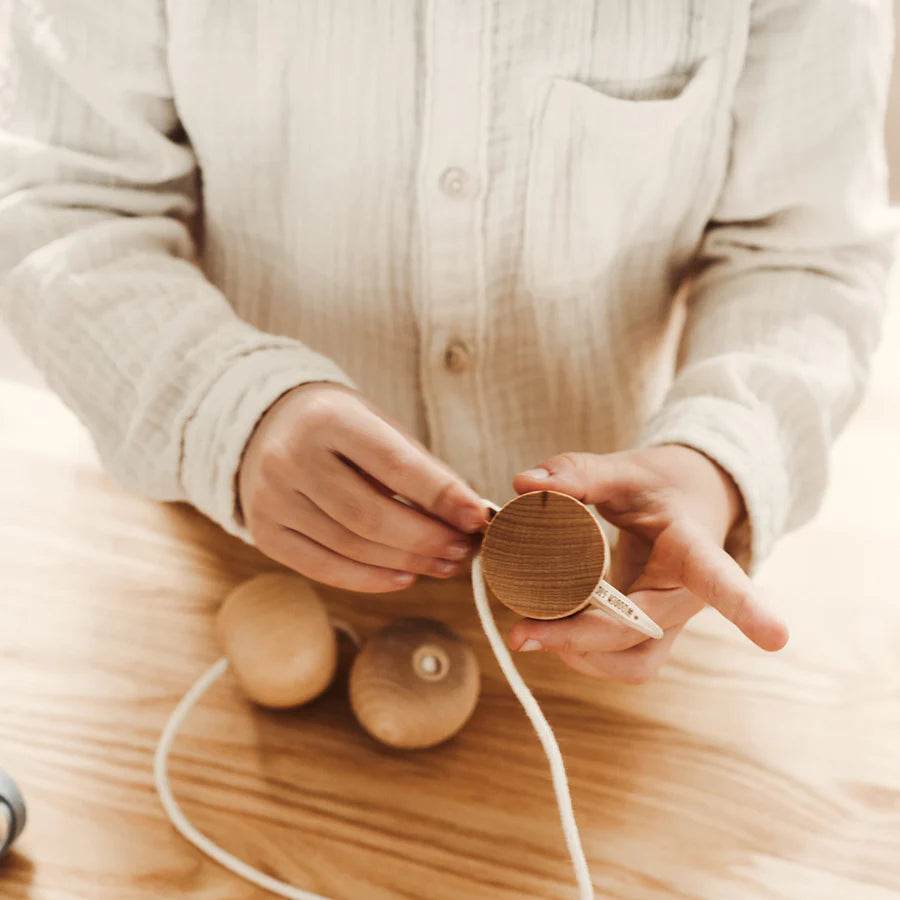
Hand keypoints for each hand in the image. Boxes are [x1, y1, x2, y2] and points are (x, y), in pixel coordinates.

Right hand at [238, 382, 486, 591]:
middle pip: (370, 516)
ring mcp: (271, 498)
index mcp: (328, 418)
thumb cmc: (341, 428)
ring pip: (350, 547)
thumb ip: (421, 468)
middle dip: (426, 539)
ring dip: (406, 563)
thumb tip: (469, 515)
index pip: (393, 464)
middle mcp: (290, 457)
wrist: (268, 428)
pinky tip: (405, 577)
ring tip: (444, 564)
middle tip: (463, 550)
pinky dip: (371, 579)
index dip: (440, 496)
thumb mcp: (379, 426)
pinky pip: (323, 568)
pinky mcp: (265, 533)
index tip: (477, 517)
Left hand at [506, 445, 788, 683]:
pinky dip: (579, 652)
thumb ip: (578, 472)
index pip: (719, 578)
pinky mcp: (649, 631)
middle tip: (522, 634)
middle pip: (646, 636)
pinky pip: (620, 659)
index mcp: (694, 549)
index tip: (776, 637)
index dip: (744, 607)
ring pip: (634, 662)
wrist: (687, 503)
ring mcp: (668, 619)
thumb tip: (524, 483)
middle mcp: (685, 596)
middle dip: (582, 641)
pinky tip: (548, 629)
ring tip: (533, 631)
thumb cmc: (661, 485)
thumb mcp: (625, 469)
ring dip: (580, 656)